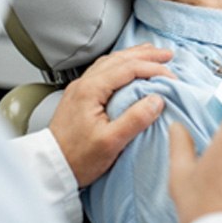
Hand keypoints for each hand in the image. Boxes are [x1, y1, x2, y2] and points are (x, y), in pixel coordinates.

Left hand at [49, 43, 173, 186]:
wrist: (50, 168)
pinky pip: (103, 69)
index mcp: (91, 89)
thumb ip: (135, 119)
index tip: (171, 75)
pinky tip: (127, 66)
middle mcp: (84, 83)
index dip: (152, 68)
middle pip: (119, 59)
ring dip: (133, 56)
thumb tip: (157, 100)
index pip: (128, 68)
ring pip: (110, 62)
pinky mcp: (79, 95)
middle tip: (167, 55)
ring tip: (151, 54)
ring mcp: (80, 87)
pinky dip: (121, 63)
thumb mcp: (111, 143)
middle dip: (145, 54)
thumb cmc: (78, 159)